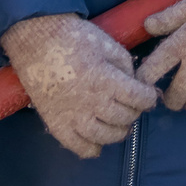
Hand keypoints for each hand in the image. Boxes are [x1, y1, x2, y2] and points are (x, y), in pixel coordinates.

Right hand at [0, 12, 158, 158]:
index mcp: (105, 79)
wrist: (35, 40)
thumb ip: (125, 65)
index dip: (149, 98)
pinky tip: (97, 140)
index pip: (138, 99)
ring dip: (117, 132)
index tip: (149, 96)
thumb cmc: (73, 37)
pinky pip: (78, 147)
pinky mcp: (55, 124)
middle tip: (132, 105)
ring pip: (105, 136)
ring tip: (118, 123)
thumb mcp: (106, 43)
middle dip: (134, 112)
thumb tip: (137, 83)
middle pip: (124, 118)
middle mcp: (90, 102)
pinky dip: (92, 148)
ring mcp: (72, 116)